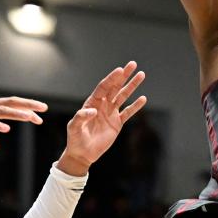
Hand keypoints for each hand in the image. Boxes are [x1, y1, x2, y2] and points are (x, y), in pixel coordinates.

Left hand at [58, 61, 147, 175]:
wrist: (82, 153)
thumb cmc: (75, 139)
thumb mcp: (74, 128)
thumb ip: (81, 118)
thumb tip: (93, 110)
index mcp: (92, 103)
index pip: (103, 88)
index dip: (111, 79)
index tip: (120, 70)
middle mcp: (102, 105)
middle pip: (115, 87)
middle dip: (124, 76)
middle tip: (132, 64)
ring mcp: (110, 113)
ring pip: (123, 96)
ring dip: (132, 86)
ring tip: (141, 75)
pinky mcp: (117, 123)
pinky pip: (128, 112)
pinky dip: (135, 106)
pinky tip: (143, 98)